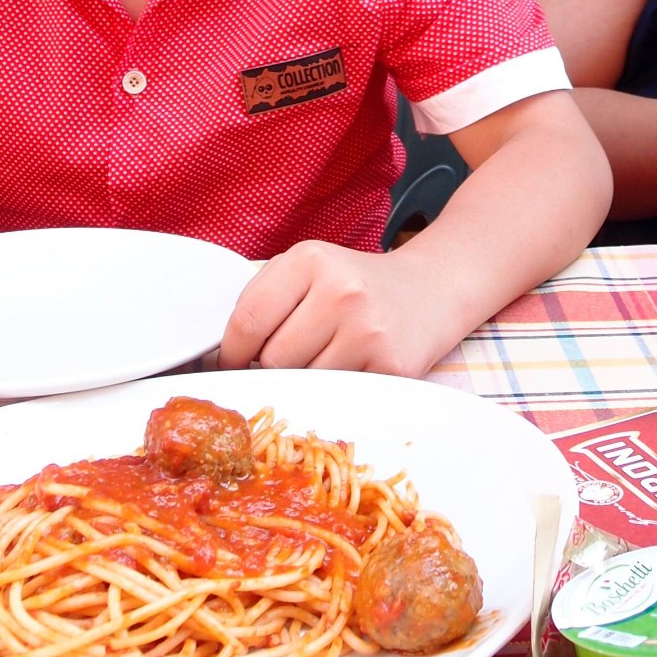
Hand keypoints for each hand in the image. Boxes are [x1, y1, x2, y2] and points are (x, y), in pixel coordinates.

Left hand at [219, 239, 449, 376]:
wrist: (433, 289)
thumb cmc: (357, 285)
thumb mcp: (311, 269)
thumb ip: (265, 300)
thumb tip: (223, 358)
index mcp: (310, 260)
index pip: (246, 321)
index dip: (231, 354)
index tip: (234, 364)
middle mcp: (341, 291)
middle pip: (273, 360)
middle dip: (273, 367)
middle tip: (293, 358)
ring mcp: (369, 330)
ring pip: (304, 383)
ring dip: (307, 381)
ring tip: (328, 358)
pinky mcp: (392, 366)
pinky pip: (339, 396)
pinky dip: (336, 391)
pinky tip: (351, 368)